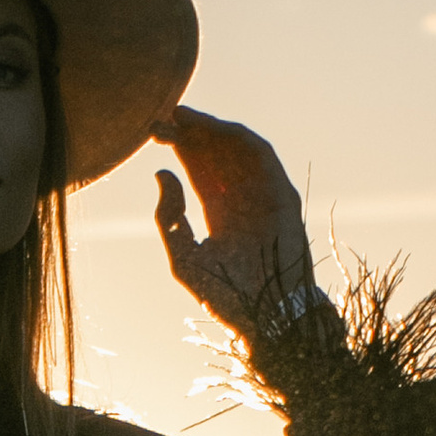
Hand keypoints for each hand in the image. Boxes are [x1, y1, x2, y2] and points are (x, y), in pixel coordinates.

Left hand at [152, 103, 315, 332]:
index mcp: (219, 214)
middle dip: (190, 134)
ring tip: (184, 118)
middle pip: (216, 155)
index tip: (154, 131)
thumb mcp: (184, 256)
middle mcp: (241, 200)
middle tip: (164, 118)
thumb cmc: (225, 297)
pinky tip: (215, 130)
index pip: (198, 171)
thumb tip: (161, 173)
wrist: (262, 317)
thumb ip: (169, 218)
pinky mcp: (282, 194)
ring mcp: (263, 195)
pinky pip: (263, 157)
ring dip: (212, 130)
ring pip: (237, 151)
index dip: (179, 149)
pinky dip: (240, 140)